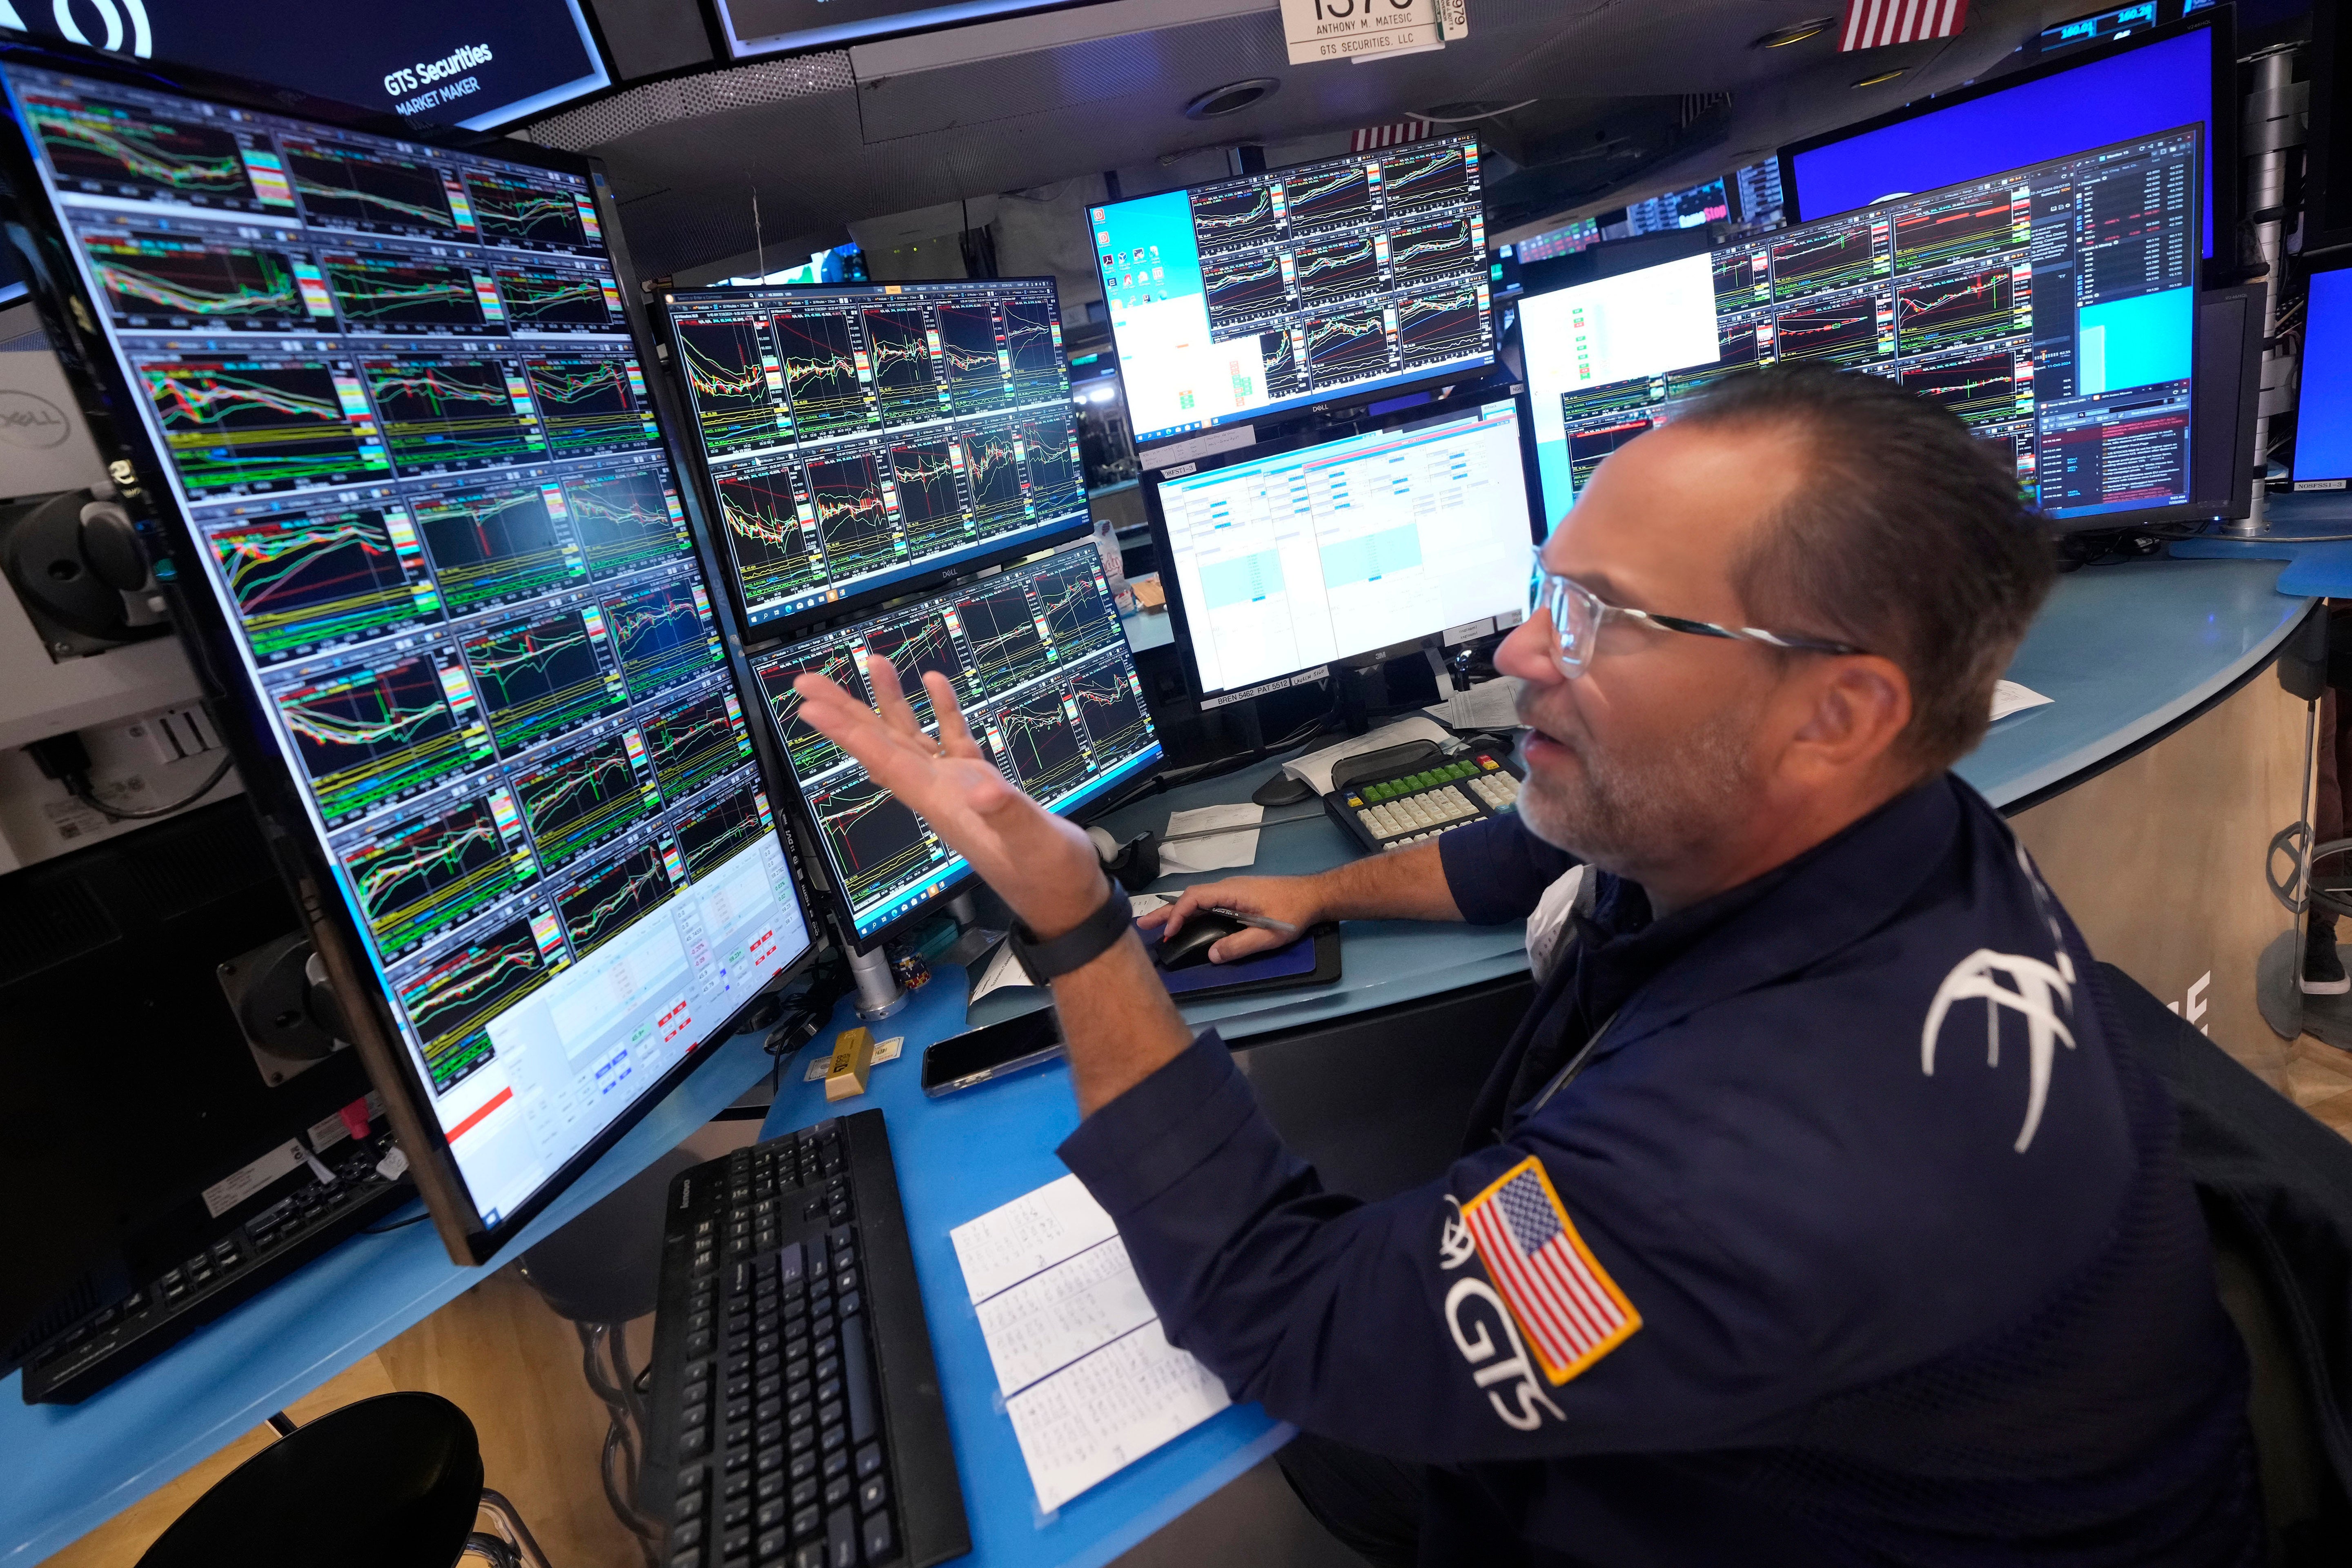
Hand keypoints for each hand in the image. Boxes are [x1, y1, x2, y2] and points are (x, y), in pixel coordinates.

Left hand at [791, 655, 1104, 937]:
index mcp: (942, 803)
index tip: (811, 706)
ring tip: (874, 663)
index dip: (847, 733)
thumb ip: (1007, 815)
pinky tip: (935, 682)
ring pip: (912, 738)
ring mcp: (958, 787)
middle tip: (809, 682)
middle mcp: (940, 793)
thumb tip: (982, 788)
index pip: (885, 761)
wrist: (1065, 897)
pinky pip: (951, 741)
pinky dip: (943, 711)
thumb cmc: (1048, 876)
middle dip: (846, 713)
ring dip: (889, 702)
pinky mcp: (982, 784)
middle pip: (882, 746)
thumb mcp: (1032, 845)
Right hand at [1137, 875, 1325, 963]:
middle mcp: (1228, 888)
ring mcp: (1232, 892)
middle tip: (1142, 926)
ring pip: (1197, 900)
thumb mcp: (1269, 934)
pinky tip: (1186, 924)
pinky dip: (1191, 913)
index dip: (1177, 915)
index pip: (1194, 898)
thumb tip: (1212, 955)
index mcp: (1232, 892)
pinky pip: (1208, 903)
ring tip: (1157, 926)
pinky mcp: (1238, 897)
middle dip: (1165, 912)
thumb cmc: (1294, 912)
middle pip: (1189, 898)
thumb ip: (1240, 945)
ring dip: (1177, 912)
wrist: (1314, 895)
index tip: (1169, 934)